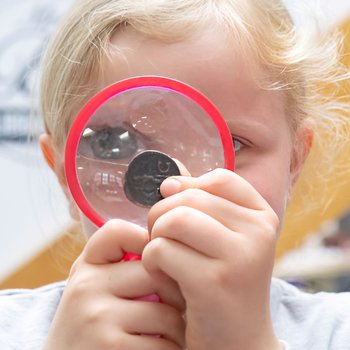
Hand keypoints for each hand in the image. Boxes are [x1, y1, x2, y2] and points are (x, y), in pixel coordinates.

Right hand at [43, 219, 185, 349]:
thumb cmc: (90, 326)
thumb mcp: (92, 287)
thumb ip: (118, 263)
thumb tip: (168, 247)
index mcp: (86, 267)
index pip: (118, 231)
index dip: (146, 242)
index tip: (153, 265)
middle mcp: (87, 287)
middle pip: (157, 274)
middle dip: (174, 294)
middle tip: (172, 308)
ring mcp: (97, 318)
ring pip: (168, 313)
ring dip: (175, 329)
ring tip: (164, 334)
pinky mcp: (112, 349)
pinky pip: (165, 345)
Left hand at [142, 169, 281, 349]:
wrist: (238, 339)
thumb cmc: (223, 281)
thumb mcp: (223, 238)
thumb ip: (201, 205)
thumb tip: (169, 183)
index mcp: (262, 216)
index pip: (220, 179)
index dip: (189, 187)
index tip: (176, 207)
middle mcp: (258, 232)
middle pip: (189, 198)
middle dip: (162, 214)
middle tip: (160, 237)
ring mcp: (239, 257)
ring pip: (173, 220)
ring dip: (155, 236)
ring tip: (161, 255)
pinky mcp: (213, 282)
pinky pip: (161, 250)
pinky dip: (151, 261)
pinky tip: (163, 276)